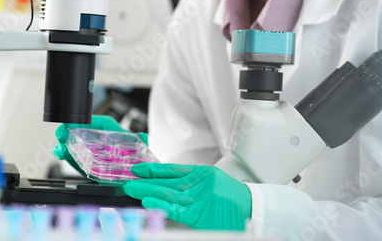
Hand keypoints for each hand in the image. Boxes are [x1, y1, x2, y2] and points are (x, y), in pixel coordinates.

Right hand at [53, 115, 148, 175]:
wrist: (125, 159)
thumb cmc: (124, 144)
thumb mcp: (131, 140)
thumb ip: (137, 139)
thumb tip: (145, 137)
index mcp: (101, 126)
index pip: (90, 120)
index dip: (79, 120)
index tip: (72, 122)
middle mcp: (90, 136)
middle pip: (74, 130)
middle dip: (66, 131)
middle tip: (62, 134)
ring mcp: (84, 147)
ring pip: (70, 142)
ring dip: (63, 144)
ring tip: (61, 148)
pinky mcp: (80, 158)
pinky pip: (69, 154)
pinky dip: (63, 153)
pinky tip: (61, 153)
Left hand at [122, 163, 251, 229]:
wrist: (253, 210)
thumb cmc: (234, 200)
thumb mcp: (214, 184)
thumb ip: (194, 186)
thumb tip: (169, 189)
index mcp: (202, 173)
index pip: (173, 170)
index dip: (154, 169)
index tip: (138, 169)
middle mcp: (199, 183)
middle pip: (167, 181)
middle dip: (146, 181)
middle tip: (128, 180)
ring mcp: (199, 197)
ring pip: (169, 193)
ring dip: (148, 191)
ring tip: (132, 189)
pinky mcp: (199, 213)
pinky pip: (176, 209)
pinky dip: (161, 205)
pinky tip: (148, 202)